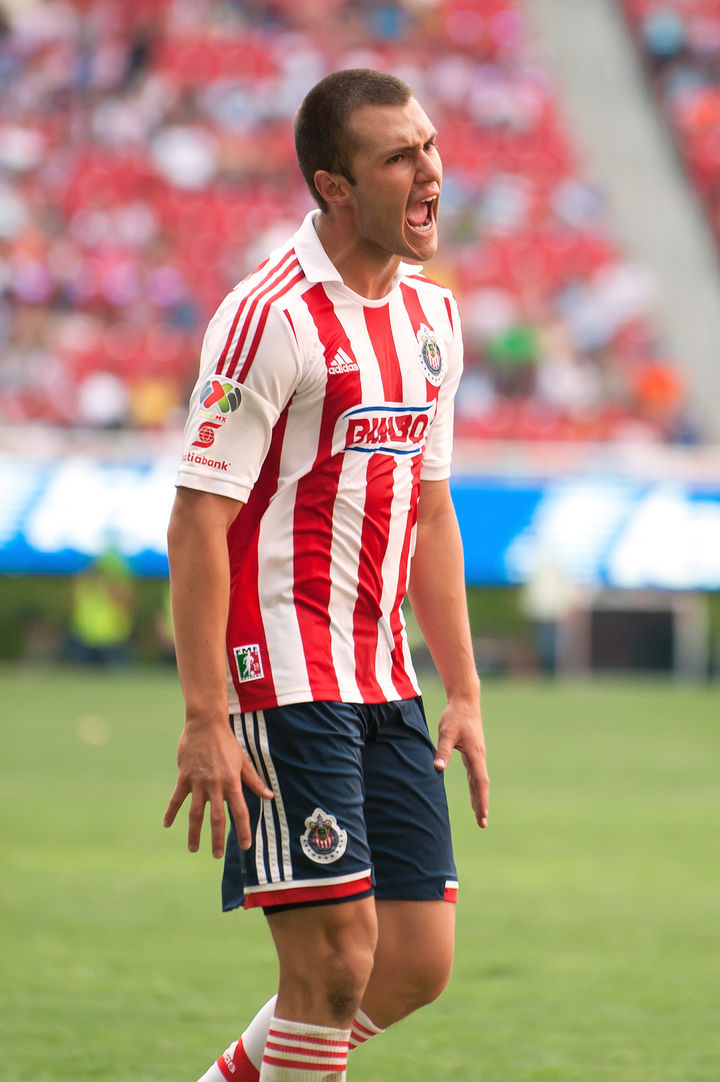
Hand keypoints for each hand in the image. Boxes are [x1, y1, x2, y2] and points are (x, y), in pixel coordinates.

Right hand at [163, 719, 272, 857]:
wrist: (205, 724)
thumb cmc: (226, 743)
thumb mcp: (243, 761)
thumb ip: (254, 781)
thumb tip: (269, 796)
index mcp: (232, 782)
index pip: (240, 811)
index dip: (243, 829)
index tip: (245, 845)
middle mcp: (215, 786)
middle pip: (216, 818)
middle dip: (217, 839)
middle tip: (217, 855)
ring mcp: (198, 783)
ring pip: (196, 813)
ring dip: (194, 833)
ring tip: (193, 848)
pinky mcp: (184, 777)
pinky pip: (177, 799)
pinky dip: (171, 812)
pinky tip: (167, 824)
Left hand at [433, 701, 489, 828]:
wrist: (465, 701)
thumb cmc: (455, 716)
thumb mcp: (446, 732)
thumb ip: (442, 750)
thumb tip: (438, 768)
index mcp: (475, 755)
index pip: (480, 782)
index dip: (481, 800)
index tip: (483, 816)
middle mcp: (479, 757)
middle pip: (482, 785)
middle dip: (482, 804)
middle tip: (482, 823)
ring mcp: (477, 754)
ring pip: (479, 780)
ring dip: (479, 797)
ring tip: (480, 814)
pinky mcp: (473, 751)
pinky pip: (475, 773)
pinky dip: (476, 786)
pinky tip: (474, 792)